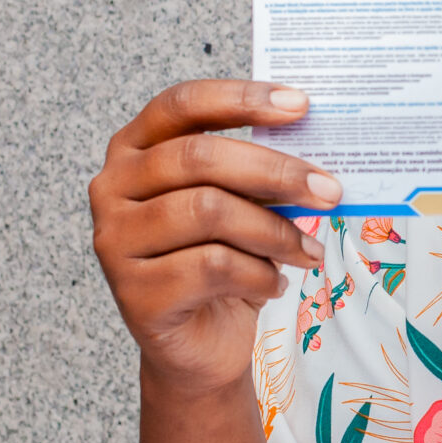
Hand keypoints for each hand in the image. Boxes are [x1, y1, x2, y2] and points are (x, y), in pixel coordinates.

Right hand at [89, 80, 340, 397]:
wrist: (198, 343)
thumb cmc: (220, 263)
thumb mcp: (240, 207)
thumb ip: (259, 176)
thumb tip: (317, 159)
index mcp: (134, 149)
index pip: (182, 104)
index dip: (241, 99)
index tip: (300, 104)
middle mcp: (112, 188)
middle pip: (198, 158)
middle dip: (276, 171)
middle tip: (329, 191)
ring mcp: (115, 241)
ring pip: (208, 212)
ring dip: (275, 232)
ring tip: (310, 251)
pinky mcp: (134, 292)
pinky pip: (212, 267)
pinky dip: (258, 274)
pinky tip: (273, 284)